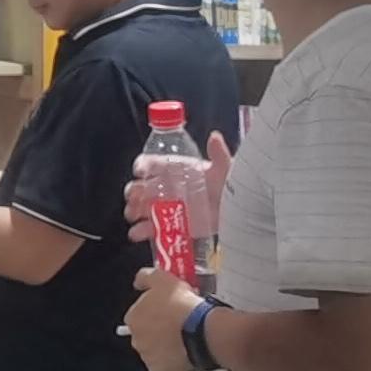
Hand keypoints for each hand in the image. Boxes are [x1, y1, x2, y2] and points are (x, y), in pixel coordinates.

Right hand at [122, 131, 232, 252]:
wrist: (237, 212)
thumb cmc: (228, 186)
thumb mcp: (224, 169)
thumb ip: (219, 154)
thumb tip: (215, 137)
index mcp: (175, 170)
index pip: (152, 164)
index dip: (143, 166)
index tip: (140, 171)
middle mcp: (167, 187)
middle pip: (141, 187)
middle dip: (134, 191)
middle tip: (135, 197)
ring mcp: (166, 207)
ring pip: (140, 207)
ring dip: (133, 210)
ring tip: (133, 215)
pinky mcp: (170, 226)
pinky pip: (150, 229)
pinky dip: (140, 231)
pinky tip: (137, 233)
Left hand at [123, 267, 206, 370]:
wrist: (204, 331)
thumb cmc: (183, 305)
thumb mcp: (163, 278)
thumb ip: (146, 277)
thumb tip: (138, 281)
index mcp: (133, 319)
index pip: (139, 316)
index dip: (155, 313)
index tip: (169, 312)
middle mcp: (137, 341)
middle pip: (146, 336)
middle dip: (159, 332)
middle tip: (179, 326)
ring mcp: (150, 360)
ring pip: (157, 354)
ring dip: (167, 348)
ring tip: (186, 340)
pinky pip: (169, 369)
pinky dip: (176, 364)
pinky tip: (188, 354)